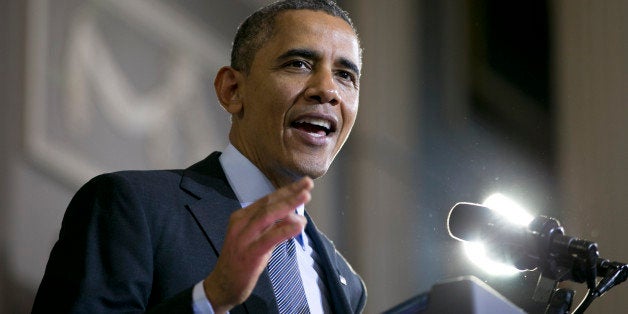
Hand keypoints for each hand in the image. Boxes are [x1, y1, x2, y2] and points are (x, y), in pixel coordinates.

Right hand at [202, 177, 312, 312]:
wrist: (222, 285)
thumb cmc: (242, 261)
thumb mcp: (256, 238)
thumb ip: (272, 226)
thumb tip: (294, 216)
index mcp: (241, 217)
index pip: (267, 199)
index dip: (286, 190)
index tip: (303, 183)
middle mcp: (241, 223)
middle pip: (269, 204)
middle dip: (290, 192)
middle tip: (308, 184)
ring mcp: (243, 238)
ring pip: (268, 216)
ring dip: (289, 205)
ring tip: (306, 197)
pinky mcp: (249, 253)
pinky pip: (269, 238)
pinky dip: (285, 230)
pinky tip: (299, 225)